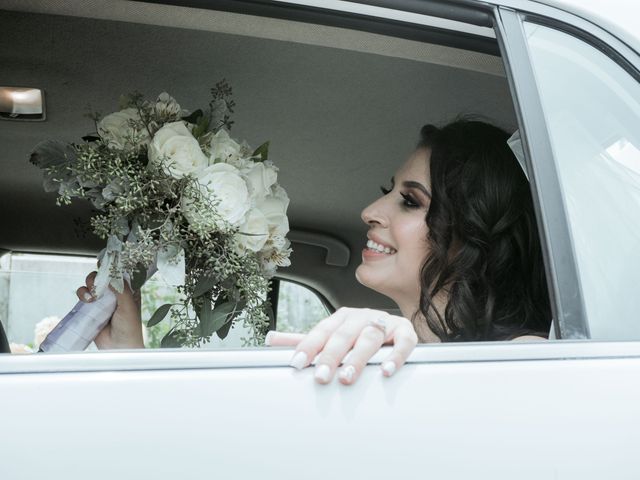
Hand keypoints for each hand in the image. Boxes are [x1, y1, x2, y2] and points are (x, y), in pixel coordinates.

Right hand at [76, 271, 144, 348]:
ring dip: (88, 285)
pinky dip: (82, 294)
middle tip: (96, 282)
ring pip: (92, 285)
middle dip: (97, 275)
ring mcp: (102, 301)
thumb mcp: (129, 306)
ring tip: (92, 295)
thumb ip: (122, 290)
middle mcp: (115, 294)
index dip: (114, 266)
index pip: (120, 273)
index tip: (106, 260)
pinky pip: (84, 296)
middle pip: (103, 276)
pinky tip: (87, 300)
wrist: (118, 347)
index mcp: (129, 291)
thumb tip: (113, 276)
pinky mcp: (91, 309)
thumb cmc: (130, 328)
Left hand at [266, 307, 417, 384]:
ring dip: (358, 357)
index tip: (297, 363)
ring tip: (348, 376)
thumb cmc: (359, 336)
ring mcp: (384, 323)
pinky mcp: (405, 332)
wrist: (397, 330)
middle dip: (330, 356)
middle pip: (344, 335)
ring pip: (370, 338)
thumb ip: (305, 340)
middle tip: (320, 376)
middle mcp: (361, 317)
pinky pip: (403, 342)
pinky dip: (396, 355)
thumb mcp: (331, 337)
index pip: (322, 331)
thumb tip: (270, 339)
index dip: (309, 346)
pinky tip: (387, 371)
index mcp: (341, 317)